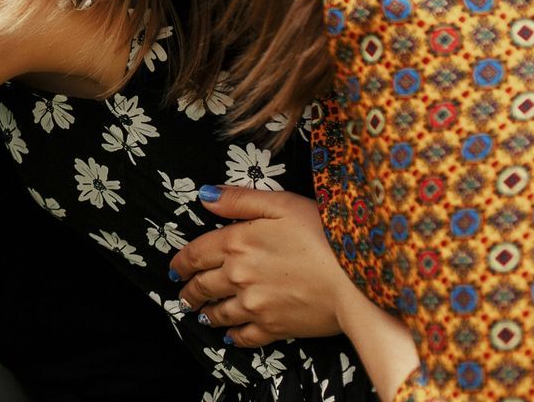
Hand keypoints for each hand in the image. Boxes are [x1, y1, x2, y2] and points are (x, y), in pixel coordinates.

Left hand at [169, 186, 359, 346]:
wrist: (357, 280)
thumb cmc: (325, 236)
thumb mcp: (281, 204)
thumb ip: (239, 200)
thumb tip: (205, 196)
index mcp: (237, 242)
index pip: (196, 253)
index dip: (181, 262)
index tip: (175, 268)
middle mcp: (238, 276)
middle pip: (203, 285)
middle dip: (189, 290)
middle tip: (182, 294)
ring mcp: (255, 305)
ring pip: (219, 313)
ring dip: (206, 314)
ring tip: (200, 314)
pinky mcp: (275, 328)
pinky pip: (245, 337)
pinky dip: (233, 337)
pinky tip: (230, 337)